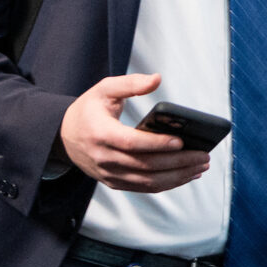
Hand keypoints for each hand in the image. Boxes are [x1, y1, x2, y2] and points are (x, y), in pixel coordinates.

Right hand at [59, 74, 211, 192]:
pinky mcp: (114, 182)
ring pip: (147, 181)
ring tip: (200, 166)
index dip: (157, 144)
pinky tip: (185, 176)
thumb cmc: (89, 110)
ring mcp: (109, 174)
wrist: (63, 137)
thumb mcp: (104, 89)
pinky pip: (143, 187)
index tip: (181, 141)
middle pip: (145, 165)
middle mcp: (104, 158)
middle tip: (202, 156)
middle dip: (177, 162)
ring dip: (177, 176)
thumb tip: (156, 79)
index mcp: (100, 133)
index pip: (131, 143)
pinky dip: (166, 184)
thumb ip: (130, 83)